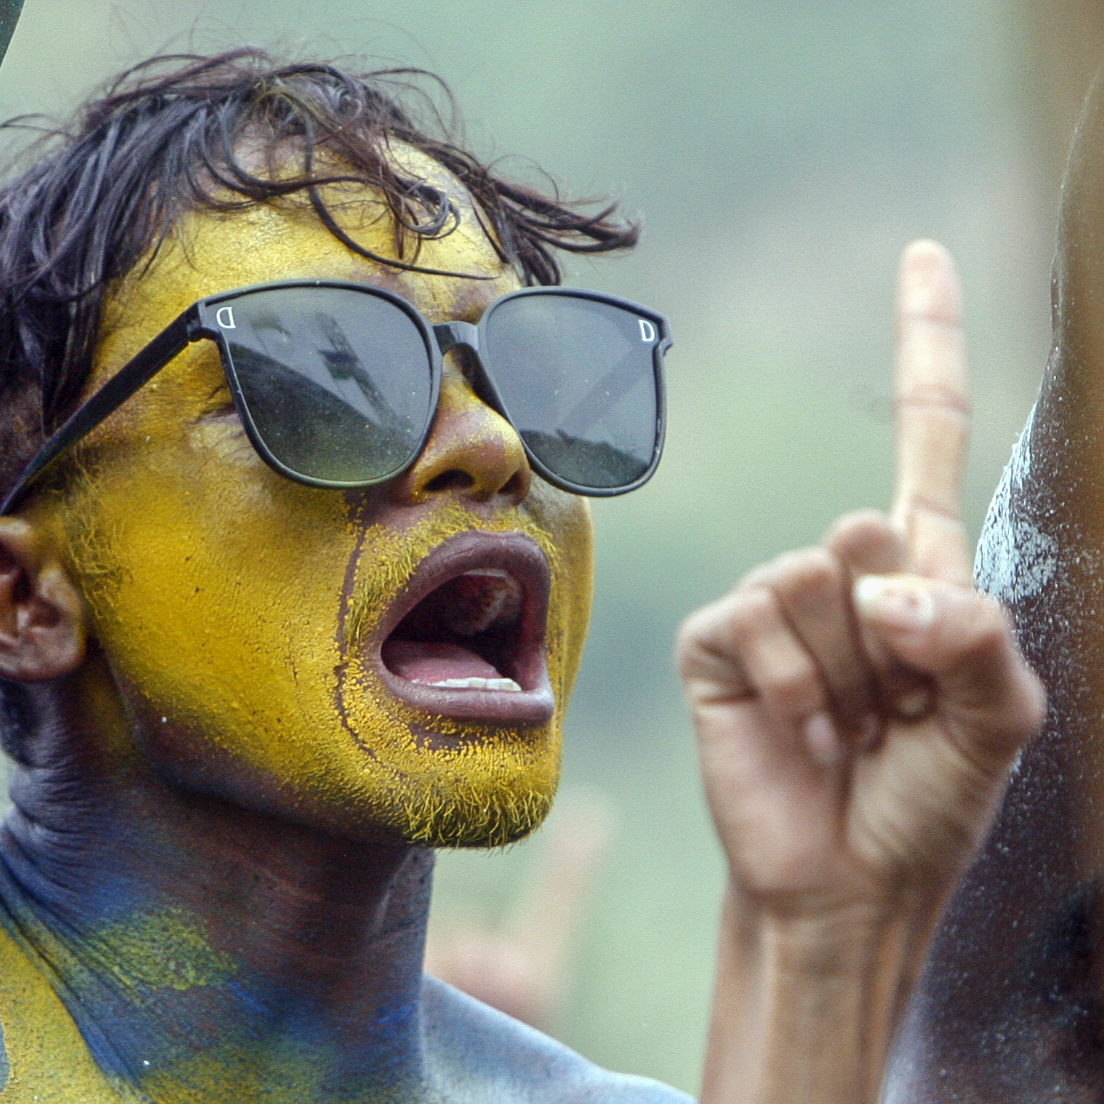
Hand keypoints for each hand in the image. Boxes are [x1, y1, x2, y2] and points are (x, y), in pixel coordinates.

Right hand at [679, 241, 1044, 1102]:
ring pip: (815, 576)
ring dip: (844, 675)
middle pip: (872, 528)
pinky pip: (755, 620)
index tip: (922, 252)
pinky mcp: (717, 639)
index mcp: (922, 571)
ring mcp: (773, 602)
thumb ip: (973, 629)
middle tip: (892, 709)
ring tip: (843, 728)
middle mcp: (844, 570)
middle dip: (900, 637)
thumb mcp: (1000, 717)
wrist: (846, 882)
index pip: (925, 435)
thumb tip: (879, 581)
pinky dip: (787, 688)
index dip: (925, 343)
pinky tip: (796, 731)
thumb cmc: (926, 800)